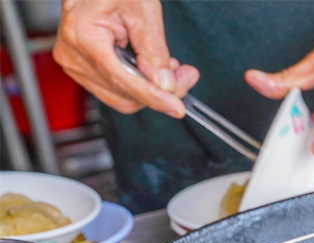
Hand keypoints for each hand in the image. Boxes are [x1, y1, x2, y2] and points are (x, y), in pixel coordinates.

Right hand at [54, 0, 198, 117]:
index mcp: (83, 35)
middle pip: (124, 95)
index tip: (177, 107)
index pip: (122, 80)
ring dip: (150, 88)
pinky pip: (115, 90)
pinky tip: (151, 67)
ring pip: (122, 98)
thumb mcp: (142, 10)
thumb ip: (154, 49)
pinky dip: (138, 85)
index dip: (154, 97)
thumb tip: (165, 84)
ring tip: (168, 66)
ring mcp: (73, 63)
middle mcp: (72, 54)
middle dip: (159, 91)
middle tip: (185, 75)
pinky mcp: (81, 68)